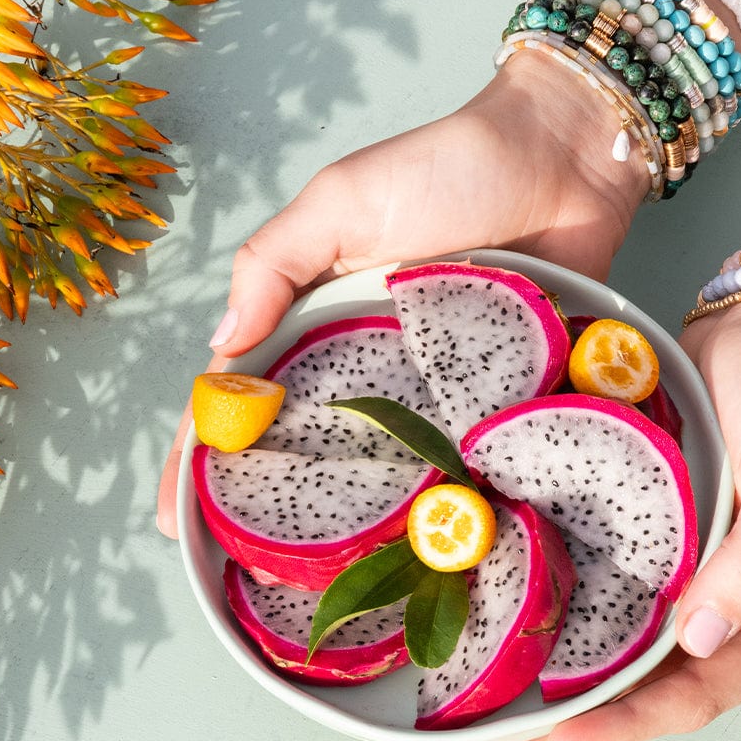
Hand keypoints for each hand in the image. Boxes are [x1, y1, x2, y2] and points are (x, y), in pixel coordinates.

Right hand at [156, 50, 650, 535]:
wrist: (562, 158)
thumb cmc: (447, 167)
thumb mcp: (341, 201)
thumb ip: (274, 264)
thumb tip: (219, 347)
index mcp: (321, 313)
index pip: (248, 393)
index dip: (206, 454)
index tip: (178, 520)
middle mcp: (373, 356)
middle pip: (312, 441)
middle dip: (274, 506)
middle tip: (250, 573)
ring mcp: (437, 380)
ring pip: (388, 459)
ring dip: (359, 515)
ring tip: (329, 582)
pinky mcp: (499, 388)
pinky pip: (467, 448)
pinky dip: (448, 489)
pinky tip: (431, 541)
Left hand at [480, 299, 740, 740]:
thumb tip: (702, 637)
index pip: (701, 690)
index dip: (632, 722)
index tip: (563, 740)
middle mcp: (731, 610)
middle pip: (654, 686)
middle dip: (585, 722)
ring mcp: (688, 576)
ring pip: (626, 649)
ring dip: (567, 684)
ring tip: (498, 719)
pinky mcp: (654, 541)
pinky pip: (611, 594)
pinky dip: (569, 622)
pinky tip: (520, 633)